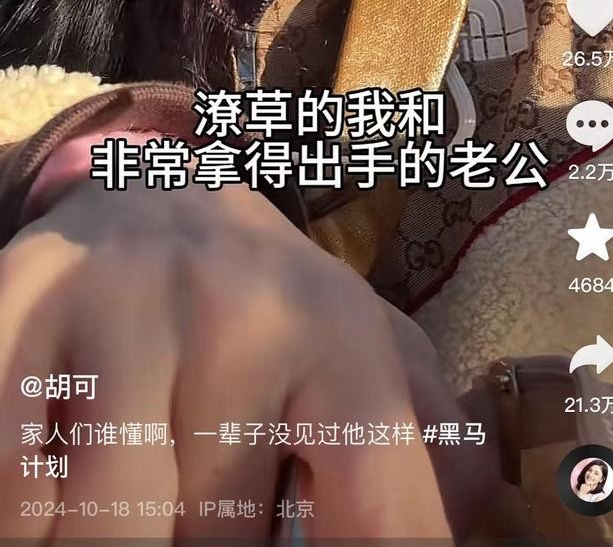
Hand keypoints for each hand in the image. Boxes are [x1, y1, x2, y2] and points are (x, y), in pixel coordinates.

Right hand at [0, 177, 451, 541]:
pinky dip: (30, 516)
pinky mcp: (20, 303)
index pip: (381, 514)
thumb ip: (428, 432)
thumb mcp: (364, 348)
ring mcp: (119, 301)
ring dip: (123, 537)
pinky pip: (12, 494)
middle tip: (216, 495)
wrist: (152, 193)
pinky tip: (60, 463)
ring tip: (147, 489)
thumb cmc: (266, 302)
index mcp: (337, 330)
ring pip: (110, 534)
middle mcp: (233, 307)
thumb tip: (473, 522)